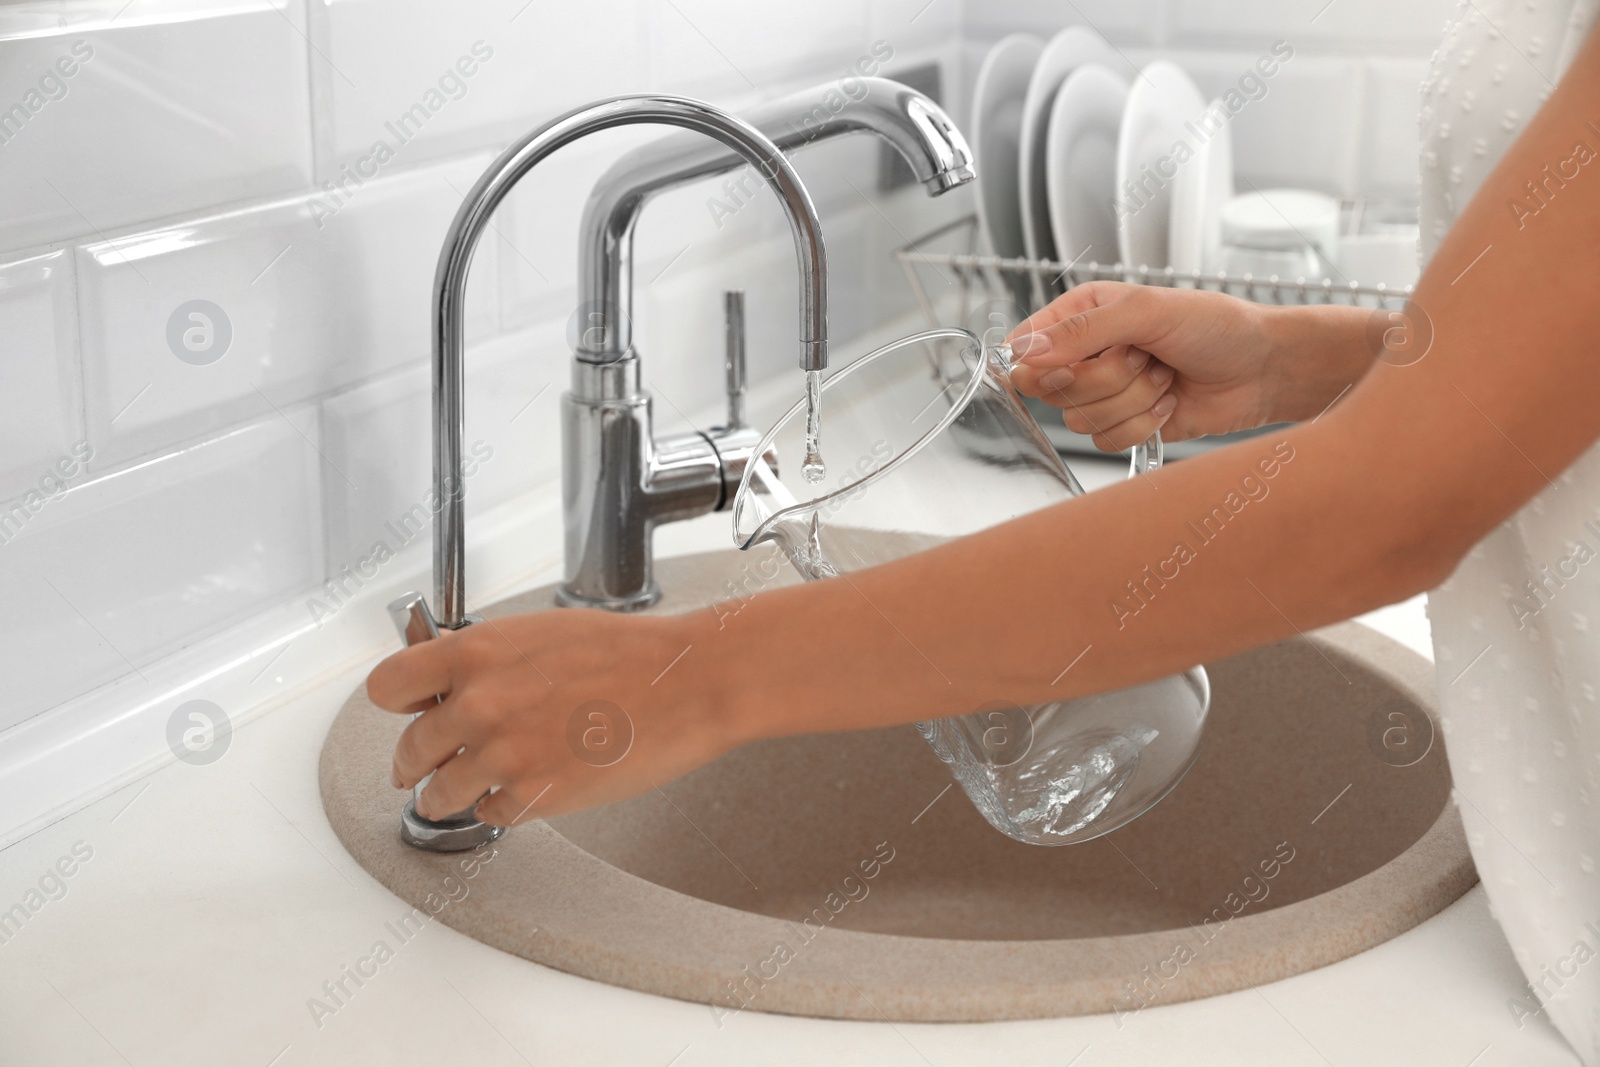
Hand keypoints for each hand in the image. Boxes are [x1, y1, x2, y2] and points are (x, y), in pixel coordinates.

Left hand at [366, 607, 736, 824]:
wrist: (686, 683)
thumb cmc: (627, 652)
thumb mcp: (538, 633)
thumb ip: (485, 659)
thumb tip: (452, 684)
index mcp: (475, 654)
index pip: (386, 687)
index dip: (397, 704)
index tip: (405, 713)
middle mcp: (478, 706)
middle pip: (408, 750)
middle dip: (416, 761)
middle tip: (421, 767)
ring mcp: (503, 756)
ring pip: (438, 794)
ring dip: (447, 795)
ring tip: (458, 792)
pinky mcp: (535, 797)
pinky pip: (491, 813)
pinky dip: (502, 805)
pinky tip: (524, 787)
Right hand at [1005, 282, 1284, 449]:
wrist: (1262, 368)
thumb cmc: (1215, 326)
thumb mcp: (1146, 310)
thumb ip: (1082, 330)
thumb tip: (1025, 352)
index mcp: (1082, 315)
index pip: (1026, 347)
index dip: (1040, 365)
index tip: (1073, 364)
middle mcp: (1087, 354)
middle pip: (1054, 390)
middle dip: (1107, 379)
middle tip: (1143, 357)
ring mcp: (1105, 392)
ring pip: (1081, 419)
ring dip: (1133, 400)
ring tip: (1164, 376)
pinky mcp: (1125, 424)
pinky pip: (1107, 441)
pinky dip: (1143, 424)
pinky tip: (1168, 402)